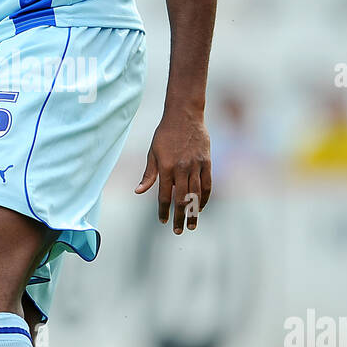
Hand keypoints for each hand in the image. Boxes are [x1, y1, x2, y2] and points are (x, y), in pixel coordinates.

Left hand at [135, 113, 211, 232]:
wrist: (184, 115)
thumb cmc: (165, 134)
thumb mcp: (152, 153)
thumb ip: (148, 174)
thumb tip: (138, 191)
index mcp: (165, 166)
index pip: (165, 195)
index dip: (164, 210)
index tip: (163, 221)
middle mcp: (181, 168)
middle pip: (181, 199)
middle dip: (179, 217)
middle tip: (178, 231)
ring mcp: (196, 165)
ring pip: (196, 194)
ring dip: (193, 212)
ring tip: (192, 225)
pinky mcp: (207, 162)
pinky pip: (207, 184)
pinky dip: (205, 197)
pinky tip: (201, 207)